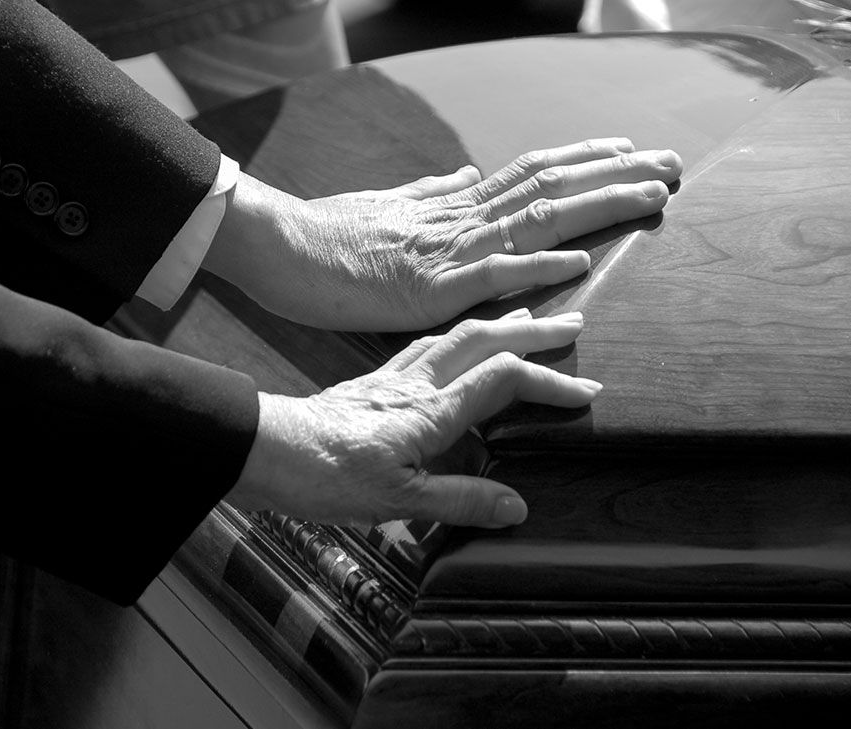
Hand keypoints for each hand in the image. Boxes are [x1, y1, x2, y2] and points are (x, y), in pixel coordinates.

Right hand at [206, 137, 681, 330]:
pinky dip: (535, 269)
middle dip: (614, 173)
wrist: (280, 247)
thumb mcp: (389, 207)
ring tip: (652, 196)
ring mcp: (445, 250)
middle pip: (549, 186)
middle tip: (671, 165)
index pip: (530, 171)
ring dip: (596, 206)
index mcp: (452, 202)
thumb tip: (464, 174)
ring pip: (534, 221)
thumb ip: (432, 193)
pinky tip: (578, 264)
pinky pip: (488, 277)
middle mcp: (458, 217)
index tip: (629, 150)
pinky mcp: (425, 288)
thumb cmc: (328, 234)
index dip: (584, 159)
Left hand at [226, 309, 597, 526]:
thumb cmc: (323, 476)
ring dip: (497, 324)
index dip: (549, 381)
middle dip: (534, 331)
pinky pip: (425, 345)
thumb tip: (516, 507)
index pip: (503, 380)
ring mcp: (391, 377)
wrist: (265, 450)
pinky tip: (455, 341)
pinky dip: (455, 336)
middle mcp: (414, 383)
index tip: (585, 391)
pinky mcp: (371, 380)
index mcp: (428, 411)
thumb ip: (460, 500)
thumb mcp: (396, 502)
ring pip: (455, 335)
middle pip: (484, 340)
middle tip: (575, 324)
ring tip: (526, 318)